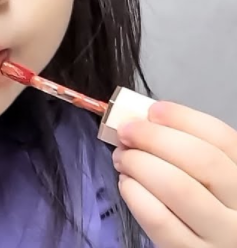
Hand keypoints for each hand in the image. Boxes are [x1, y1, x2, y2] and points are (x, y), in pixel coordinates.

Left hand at [112, 101, 236, 247]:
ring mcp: (219, 235)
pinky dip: (135, 193)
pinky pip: (158, 218)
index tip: (154, 111)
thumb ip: (190, 152)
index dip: (184, 119)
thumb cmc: (208, 210)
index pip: (223, 140)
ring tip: (123, 158)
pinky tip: (127, 184)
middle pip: (201, 160)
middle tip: (127, 132)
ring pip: (178, 187)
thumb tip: (146, 122)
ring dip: (140, 163)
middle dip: (155, 138)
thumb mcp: (215, 181)